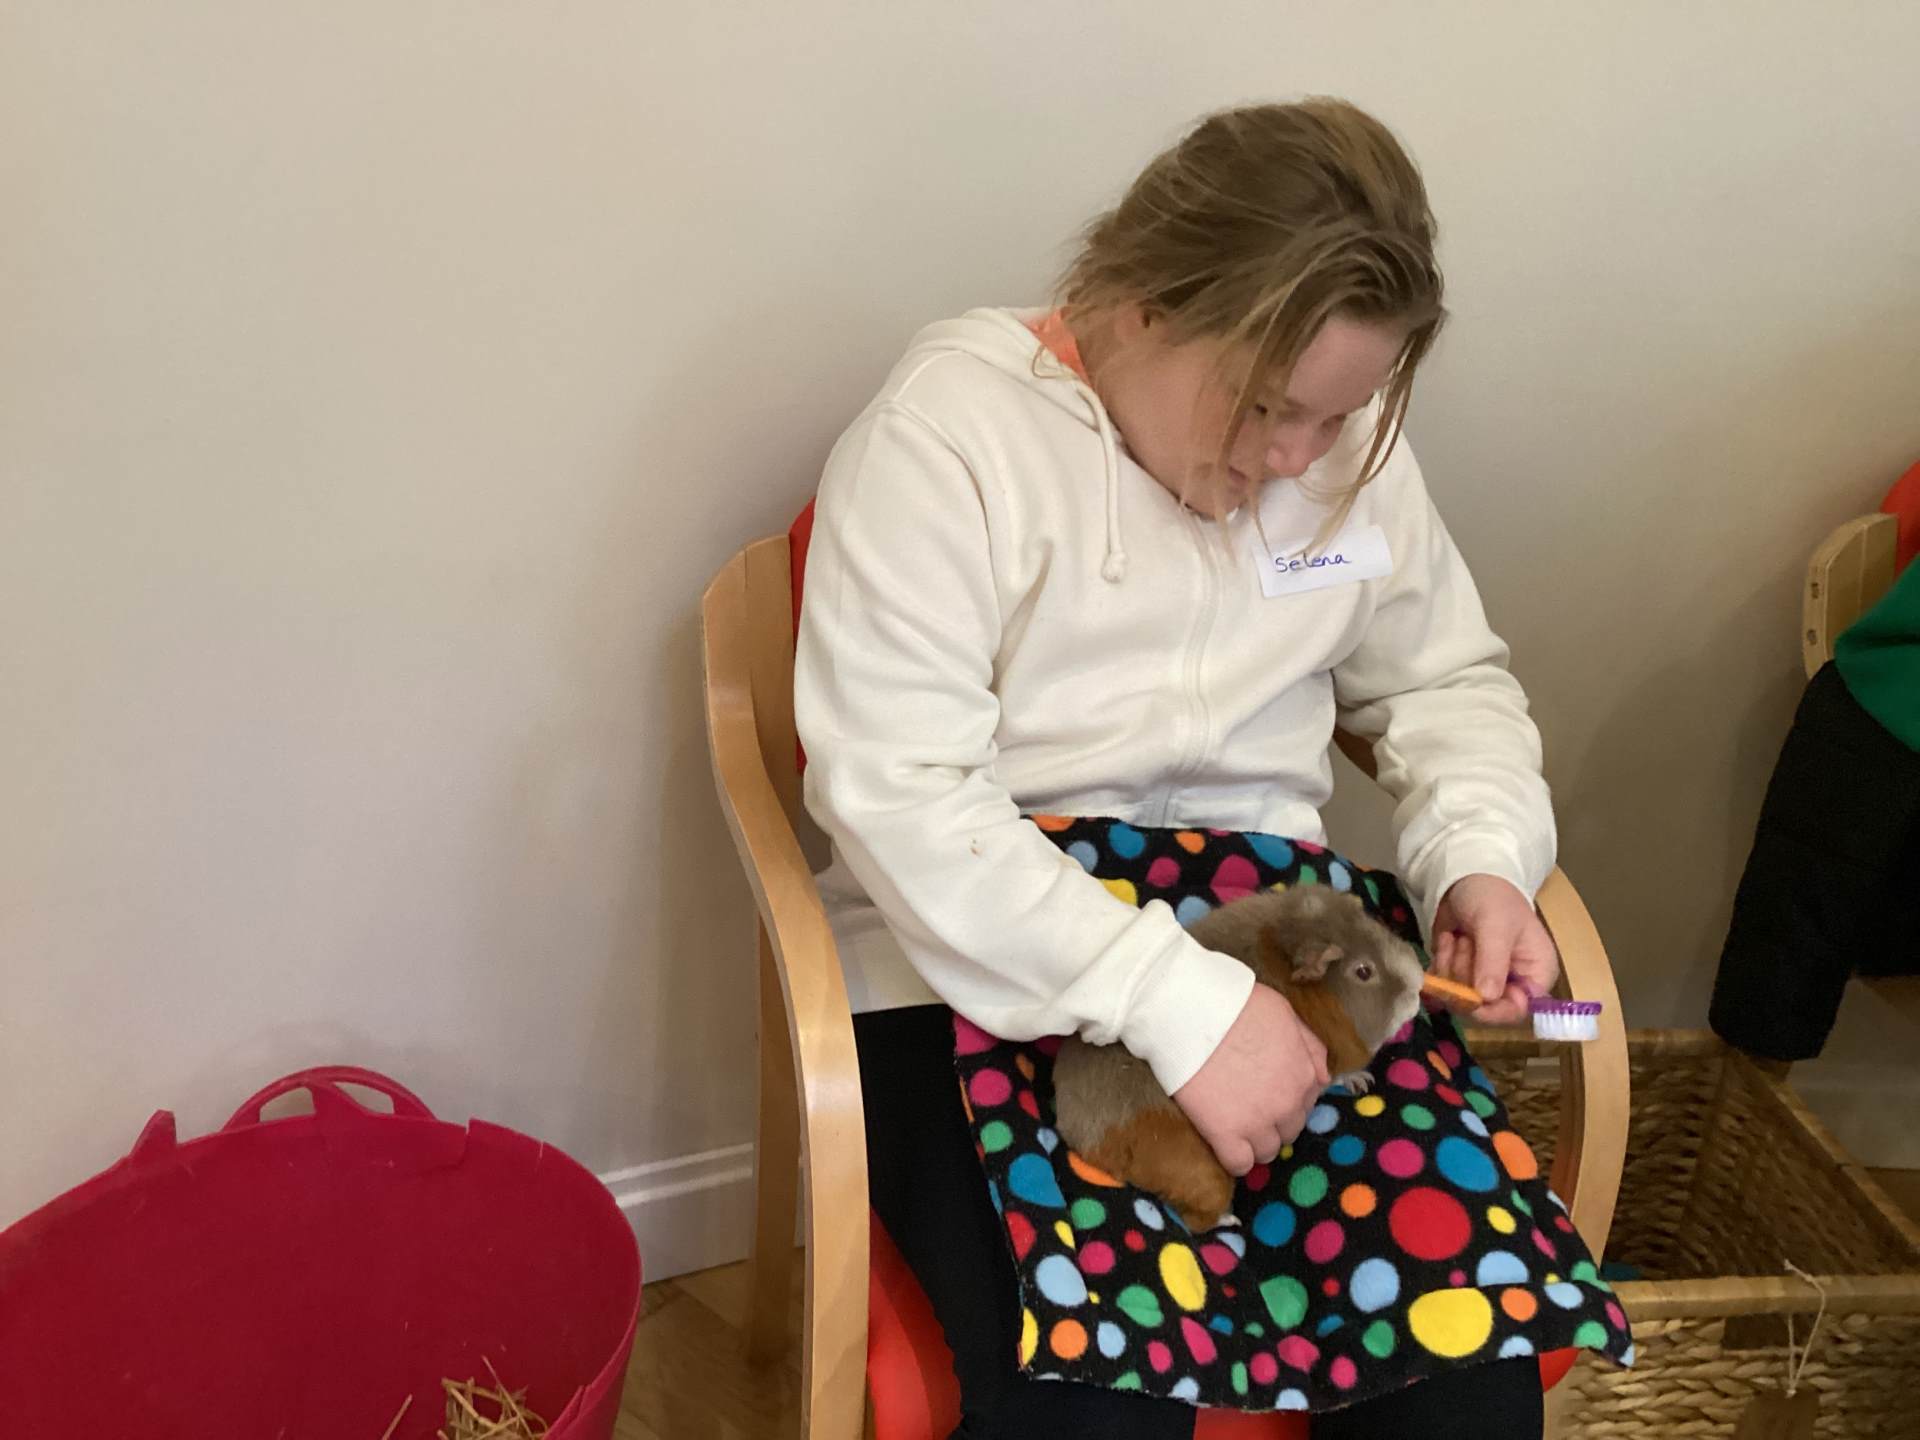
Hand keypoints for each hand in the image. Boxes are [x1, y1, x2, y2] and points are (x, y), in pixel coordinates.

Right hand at [1172, 984, 1329, 1175]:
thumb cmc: (1237, 1004)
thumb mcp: (1286, 1014)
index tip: (1267, 1090)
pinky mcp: (1224, 1133)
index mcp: (1304, 1075)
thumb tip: (1324, 1078)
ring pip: (1267, 1151)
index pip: (1306, 1104)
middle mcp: (1287, 1104)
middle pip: (1289, 1131)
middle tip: (1249, 1104)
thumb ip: (1309, 1047)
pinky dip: (1235, 1158)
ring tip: (1236, 1123)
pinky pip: (1239, 1164)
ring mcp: (1256, 1122)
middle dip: (1274, 1121)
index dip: (1287, 1098)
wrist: (1191, 1011)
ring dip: (1255, 1141)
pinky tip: (1225, 1143)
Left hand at [1431, 874, 1559, 1025]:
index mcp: (1535, 973)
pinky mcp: (1459, 974)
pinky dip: (1440, 961)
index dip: (1494, 1012)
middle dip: (1466, 976)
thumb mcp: (1496, 925)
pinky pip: (1442, 984)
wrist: (1466, 877)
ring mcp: (1483, 981)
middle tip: (1464, 943)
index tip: (1470, 1000)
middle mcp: (1511, 983)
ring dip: (1451, 963)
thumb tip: (1487, 998)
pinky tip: (1448, 938)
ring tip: (1459, 935)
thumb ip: (1493, 961)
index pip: (1519, 1010)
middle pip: (1482, 1007)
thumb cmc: (1492, 897)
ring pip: (1458, 996)